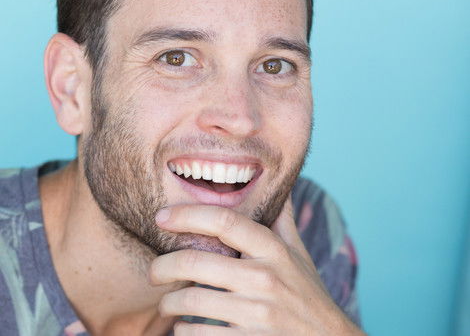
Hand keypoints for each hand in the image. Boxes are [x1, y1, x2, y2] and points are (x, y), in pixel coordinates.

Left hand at [150, 196, 363, 334]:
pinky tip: (184, 326)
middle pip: (196, 262)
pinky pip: (199, 334)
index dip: (187, 214)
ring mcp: (257, 313)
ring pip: (191, 302)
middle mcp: (265, 278)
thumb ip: (283, 218)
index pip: (225, 221)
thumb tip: (279, 185)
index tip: (161, 216)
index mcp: (274, 250)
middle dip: (163, 266)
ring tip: (166, 303)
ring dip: (169, 303)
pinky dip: (183, 331)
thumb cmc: (306, 293)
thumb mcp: (298, 253)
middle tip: (154, 272)